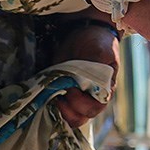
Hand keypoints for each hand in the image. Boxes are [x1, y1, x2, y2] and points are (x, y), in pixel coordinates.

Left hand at [50, 9, 119, 127]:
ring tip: (51, 95)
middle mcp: (90, 99)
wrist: (86, 31)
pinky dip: (49, 105)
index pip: (94, 109)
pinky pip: (56, 108)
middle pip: (80, 118)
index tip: (71, 89)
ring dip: (57, 110)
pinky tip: (45, 94)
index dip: (81, 103)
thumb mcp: (101, 50)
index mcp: (104, 92)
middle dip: (67, 111)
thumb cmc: (98, 43)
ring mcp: (75, 98)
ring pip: (68, 117)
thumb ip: (98, 64)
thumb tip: (89, 77)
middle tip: (58, 95)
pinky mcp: (62, 93)